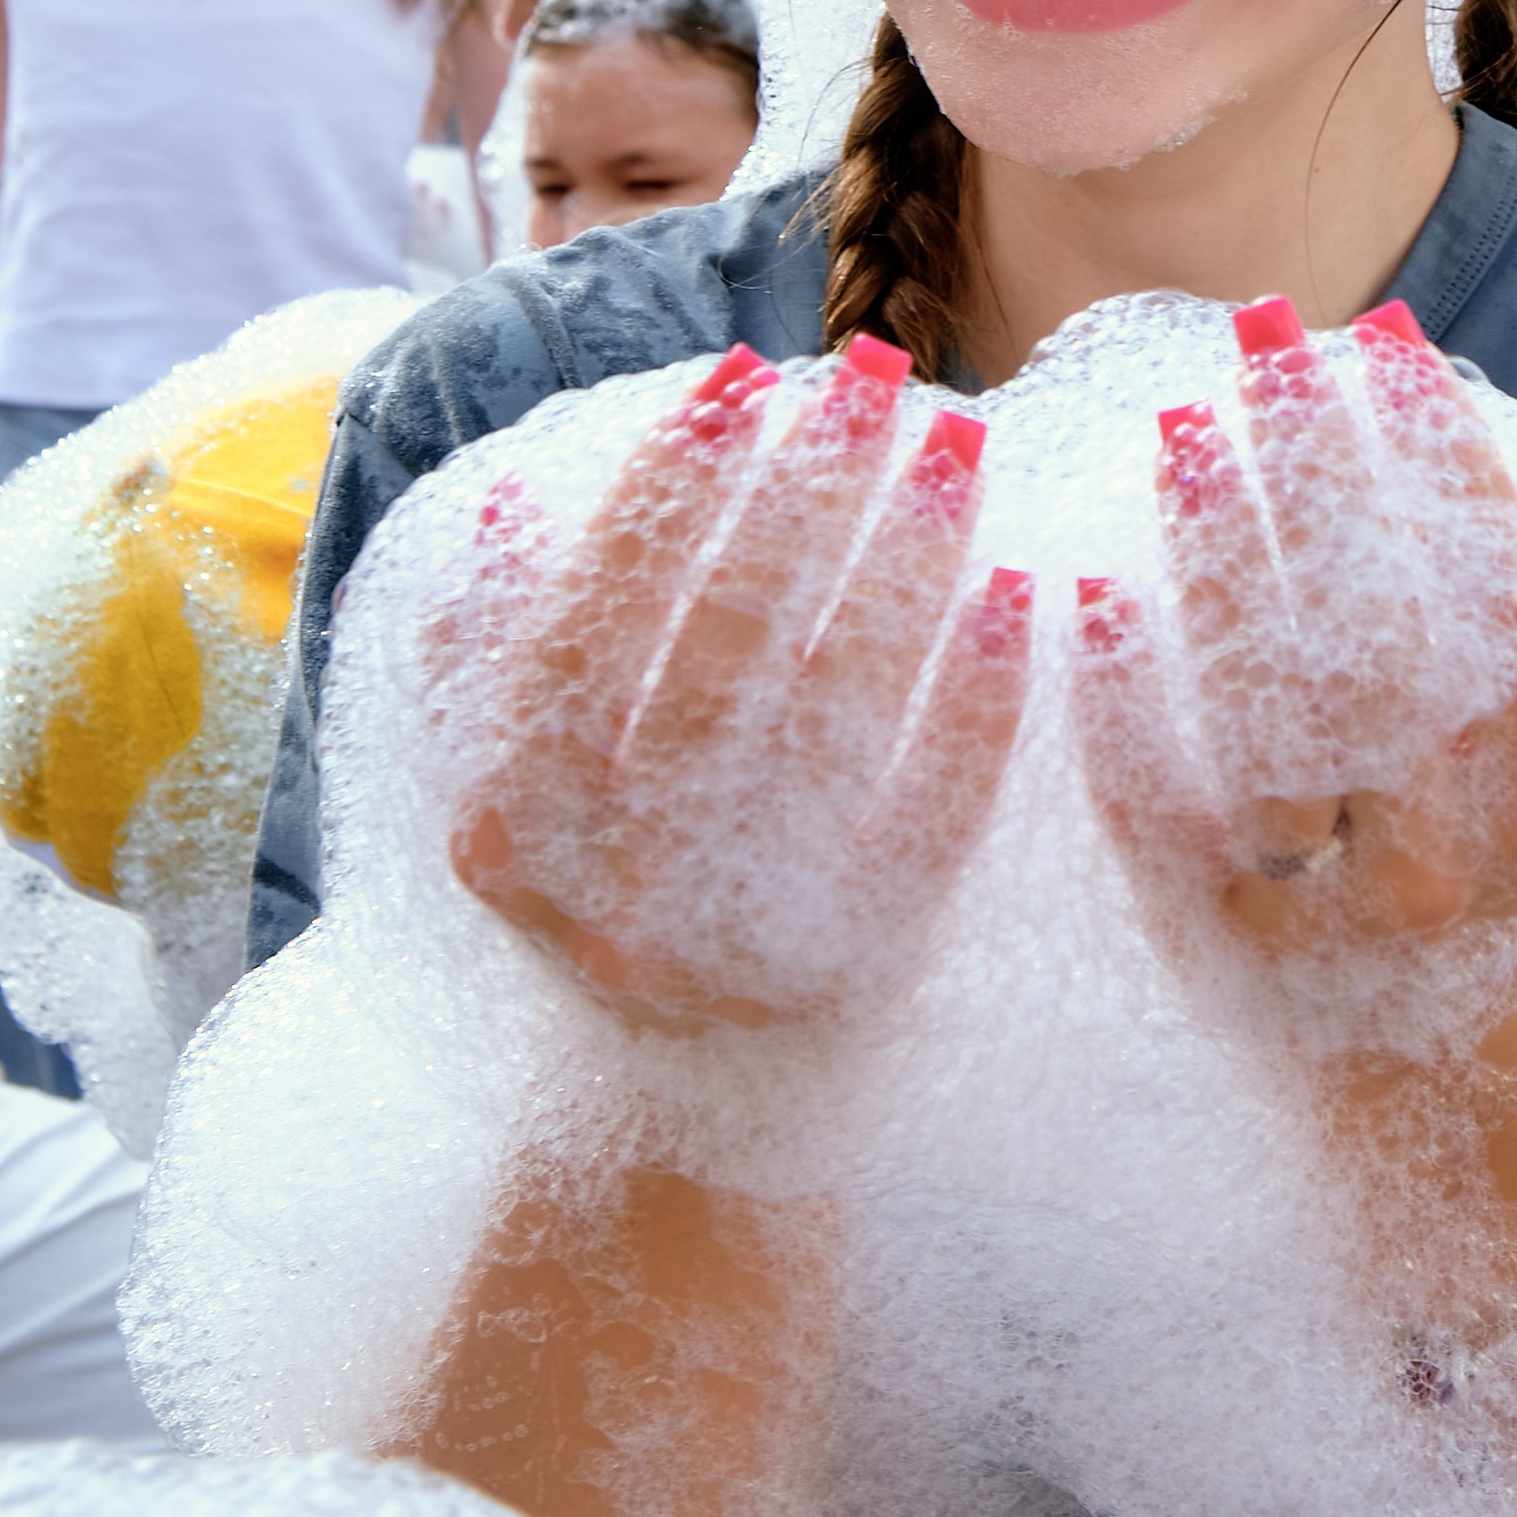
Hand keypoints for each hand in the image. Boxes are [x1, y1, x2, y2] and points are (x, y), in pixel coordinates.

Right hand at [438, 334, 1028, 1029]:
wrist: (683, 1147)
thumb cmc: (604, 917)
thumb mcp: (513, 815)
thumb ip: (497, 669)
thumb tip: (519, 500)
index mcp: (510, 838)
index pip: (594, 622)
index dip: (667, 489)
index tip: (742, 371)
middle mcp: (617, 896)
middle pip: (724, 650)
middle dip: (801, 491)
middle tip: (873, 368)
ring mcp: (743, 942)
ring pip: (835, 713)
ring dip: (901, 563)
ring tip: (958, 441)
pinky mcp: (868, 973)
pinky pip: (935, 816)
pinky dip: (976, 700)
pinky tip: (1020, 592)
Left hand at [1073, 296, 1516, 1025]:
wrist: (1438, 1090)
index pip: (1507, 612)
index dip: (1450, 467)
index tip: (1393, 338)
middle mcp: (1440, 870)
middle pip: (1375, 648)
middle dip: (1319, 473)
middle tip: (1262, 328)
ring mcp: (1320, 913)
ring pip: (1258, 722)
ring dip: (1216, 565)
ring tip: (1177, 423)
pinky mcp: (1207, 943)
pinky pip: (1150, 815)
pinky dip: (1117, 708)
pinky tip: (1084, 589)